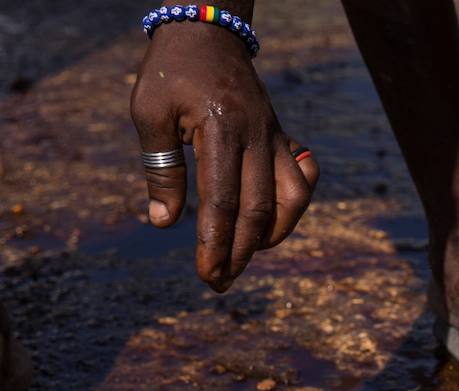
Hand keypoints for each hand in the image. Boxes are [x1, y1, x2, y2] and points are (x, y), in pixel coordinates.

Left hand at [129, 23, 318, 291]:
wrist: (209, 33)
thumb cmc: (172, 72)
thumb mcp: (149, 113)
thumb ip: (161, 168)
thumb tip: (165, 223)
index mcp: (221, 129)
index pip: (222, 201)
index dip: (215, 244)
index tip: (206, 274)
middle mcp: (256, 136)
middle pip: (257, 209)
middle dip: (240, 253)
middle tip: (220, 283)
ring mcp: (275, 137)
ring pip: (292, 199)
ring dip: (273, 235)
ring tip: (247, 255)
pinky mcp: (283, 137)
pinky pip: (303, 179)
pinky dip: (294, 207)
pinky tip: (272, 220)